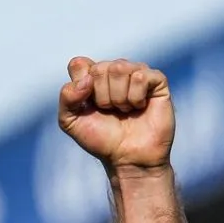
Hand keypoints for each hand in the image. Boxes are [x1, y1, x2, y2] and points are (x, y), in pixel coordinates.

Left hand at [58, 57, 173, 170]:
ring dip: (118, 98)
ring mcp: (136, 74)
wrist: (128, 158)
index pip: (79, 64)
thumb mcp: (70, 122)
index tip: (88, 105)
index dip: (81, 85)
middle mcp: (114, 72)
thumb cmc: (101, 139)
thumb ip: (66, 98)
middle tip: (110, 111)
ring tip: (124, 110)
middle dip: (101, 97)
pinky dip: (135, 97)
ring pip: (120, 68)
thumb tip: (86, 80)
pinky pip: (140, 76)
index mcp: (92, 78)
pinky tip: (139, 107)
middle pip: (100, 68)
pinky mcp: (156, 81)